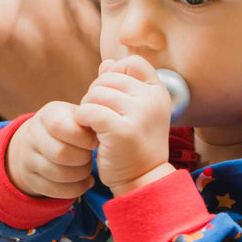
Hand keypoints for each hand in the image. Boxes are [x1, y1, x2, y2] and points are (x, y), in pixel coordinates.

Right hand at [6, 100, 97, 198]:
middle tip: (90, 157)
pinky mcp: (30, 179)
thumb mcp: (77, 116)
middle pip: (61, 154)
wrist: (40, 141)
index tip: (94, 142)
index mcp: (47, 116)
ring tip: (87, 168)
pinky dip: (76, 189)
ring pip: (59, 174)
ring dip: (81, 174)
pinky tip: (86, 182)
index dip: (82, 138)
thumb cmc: (69, 127)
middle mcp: (32, 136)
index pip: (60, 127)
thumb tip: (103, 128)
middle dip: (83, 159)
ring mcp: (28, 158)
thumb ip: (89, 119)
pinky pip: (55, 190)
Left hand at [75, 55, 173, 194]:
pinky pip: (89, 111)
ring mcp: (140, 114)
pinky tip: (91, 132)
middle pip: (109, 77)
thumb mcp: (135, 110)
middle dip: (96, 94)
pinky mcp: (122, 130)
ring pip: (96, 93)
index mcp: (158, 92)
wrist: (142, 179)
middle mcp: (152, 99)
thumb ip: (122, 84)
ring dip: (88, 108)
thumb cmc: (136, 144)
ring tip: (96, 126)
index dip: (116, 73)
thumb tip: (106, 63)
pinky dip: (83, 120)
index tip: (112, 96)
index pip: (132, 63)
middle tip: (99, 116)